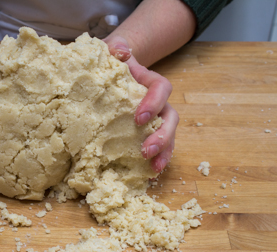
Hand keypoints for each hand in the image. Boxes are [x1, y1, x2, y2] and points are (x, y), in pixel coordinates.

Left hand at [104, 37, 178, 172]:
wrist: (115, 71)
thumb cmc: (112, 63)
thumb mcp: (112, 51)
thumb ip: (116, 48)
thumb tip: (120, 51)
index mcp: (150, 81)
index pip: (161, 89)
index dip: (154, 103)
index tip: (138, 117)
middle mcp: (158, 101)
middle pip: (170, 118)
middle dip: (162, 136)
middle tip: (146, 151)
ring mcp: (155, 118)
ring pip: (169, 135)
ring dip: (164, 152)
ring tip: (153, 168)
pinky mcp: (148, 131)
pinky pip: (159, 146)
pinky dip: (157, 158)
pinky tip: (149, 172)